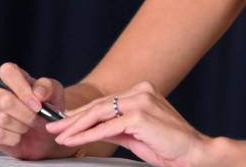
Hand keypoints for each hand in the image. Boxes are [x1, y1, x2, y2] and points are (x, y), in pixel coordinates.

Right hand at [0, 62, 69, 159]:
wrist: (47, 134)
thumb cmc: (48, 108)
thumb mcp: (55, 93)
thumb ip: (48, 87)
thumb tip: (37, 92)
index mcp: (12, 78)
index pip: (7, 71)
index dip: (21, 88)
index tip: (37, 103)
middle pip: (3, 99)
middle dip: (26, 112)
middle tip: (38, 117)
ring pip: (1, 118)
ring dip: (22, 125)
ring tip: (31, 125)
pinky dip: (15, 137)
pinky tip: (21, 136)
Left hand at [45, 81, 213, 166]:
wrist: (192, 155)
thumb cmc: (167, 147)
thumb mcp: (136, 135)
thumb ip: (116, 128)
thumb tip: (92, 130)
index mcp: (142, 91)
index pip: (105, 102)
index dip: (82, 113)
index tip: (64, 123)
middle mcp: (141, 91)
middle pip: (99, 105)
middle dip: (73, 118)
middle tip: (53, 128)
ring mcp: (141, 101)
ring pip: (99, 113)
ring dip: (76, 126)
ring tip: (59, 136)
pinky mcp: (140, 116)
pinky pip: (107, 127)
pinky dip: (88, 135)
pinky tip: (74, 140)